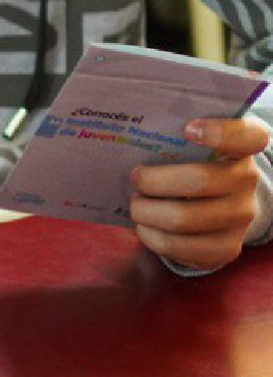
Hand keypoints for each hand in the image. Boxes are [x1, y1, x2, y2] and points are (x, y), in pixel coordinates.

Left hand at [130, 116, 271, 270]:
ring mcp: (240, 217)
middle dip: (153, 181)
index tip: (187, 128)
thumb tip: (129, 135)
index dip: (220, 132)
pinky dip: (152, 237)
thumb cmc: (193, 165)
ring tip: (136, 205)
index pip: (247, 136)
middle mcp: (248, 182)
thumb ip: (172, 136)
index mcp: (240, 149)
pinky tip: (145, 226)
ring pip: (183, 219)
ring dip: (147, 212)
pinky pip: (181, 248)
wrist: (219, 203)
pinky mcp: (227, 248)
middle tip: (135, 178)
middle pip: (198, 180)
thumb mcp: (191, 146)